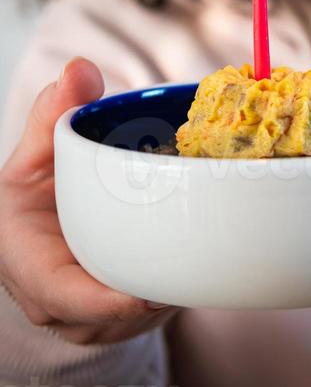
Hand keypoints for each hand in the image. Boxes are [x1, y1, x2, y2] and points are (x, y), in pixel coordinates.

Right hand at [0, 57, 178, 344]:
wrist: (37, 228)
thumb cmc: (34, 192)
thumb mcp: (33, 152)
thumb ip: (52, 112)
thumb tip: (80, 69)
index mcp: (27, 264)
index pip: (64, 296)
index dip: (106, 302)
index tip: (147, 294)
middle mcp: (59, 303)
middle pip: (112, 315)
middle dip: (154, 298)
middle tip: (199, 264)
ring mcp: (90, 317)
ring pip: (137, 318)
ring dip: (171, 294)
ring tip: (207, 259)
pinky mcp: (119, 316)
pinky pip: (149, 309)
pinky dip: (175, 290)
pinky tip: (205, 262)